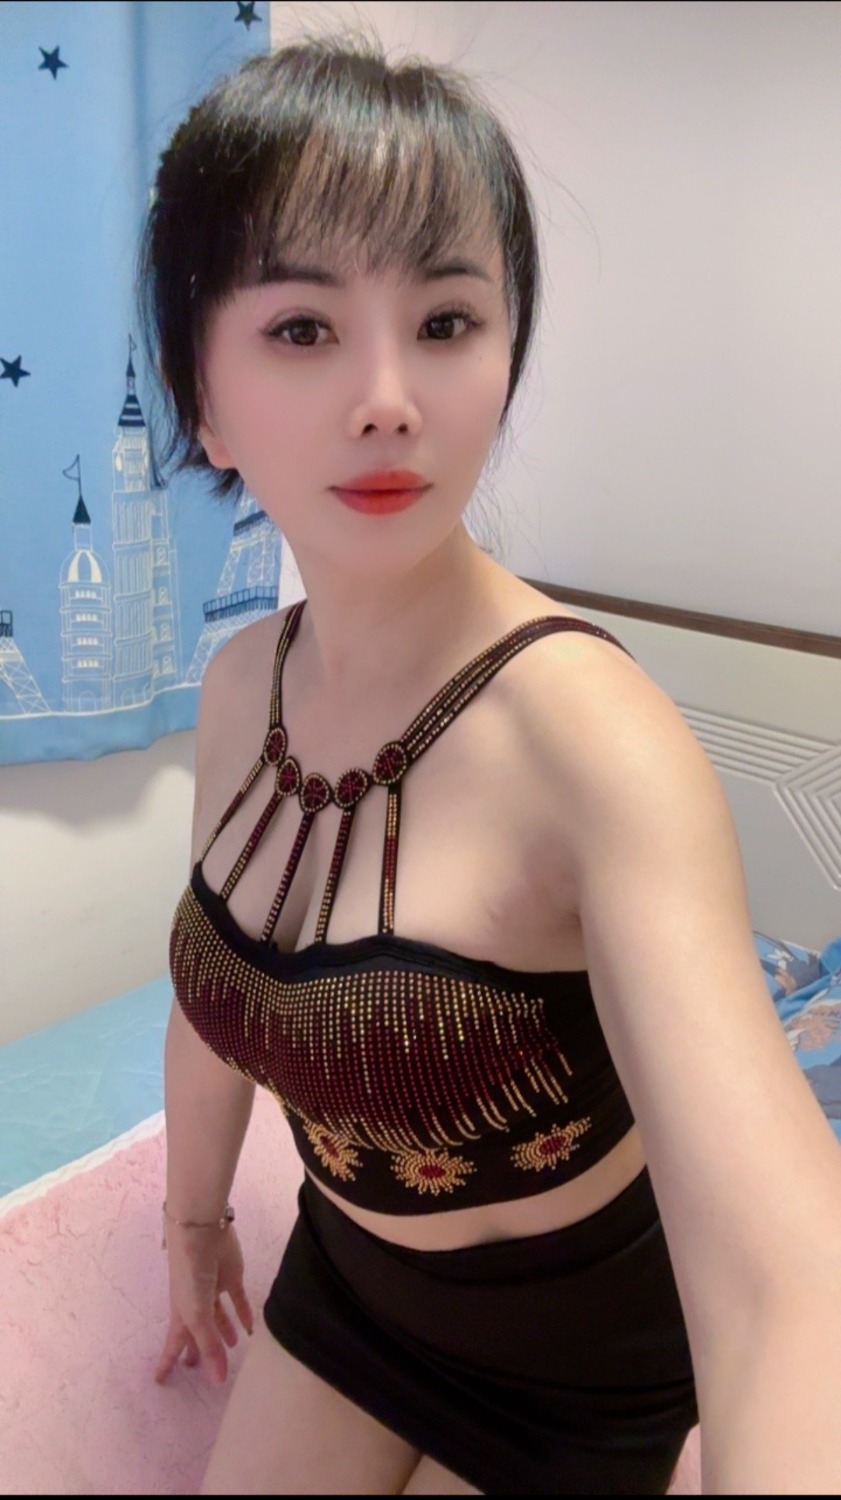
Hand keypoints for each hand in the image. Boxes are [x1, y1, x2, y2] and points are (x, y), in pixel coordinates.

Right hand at [154, 1224, 254, 1386]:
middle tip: (196, 1367)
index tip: (160, 1380)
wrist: (202, 1232)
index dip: (168, 1361)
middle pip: (197, 1331)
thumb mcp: (198, 1314)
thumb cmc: (192, 1275)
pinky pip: (238, 1300)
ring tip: (232, 1347)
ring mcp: (214, 1289)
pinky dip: (243, 1313)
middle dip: (197, 1348)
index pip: (174, 1343)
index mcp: (182, 1314)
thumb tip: (217, 1382)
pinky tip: (251, 1327)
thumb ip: (209, 1346)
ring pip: (219, 1316)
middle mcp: (196, 1304)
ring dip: (224, 1331)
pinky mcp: (231, 1277)